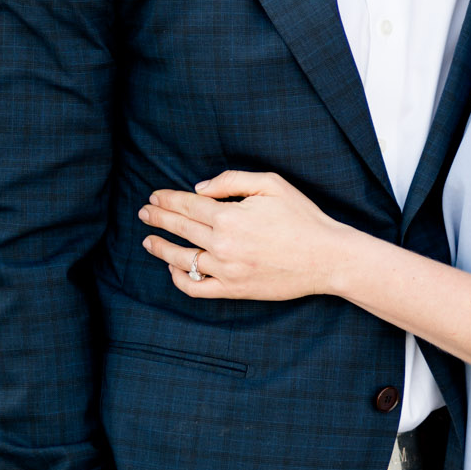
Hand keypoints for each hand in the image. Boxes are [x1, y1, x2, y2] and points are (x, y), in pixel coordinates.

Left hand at [139, 171, 343, 301]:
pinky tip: (173, 269)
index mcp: (229, 216)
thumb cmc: (302, 217)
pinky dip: (179, 279)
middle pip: (179, 228)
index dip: (166, 199)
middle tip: (144, 212)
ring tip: (148, 241)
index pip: (186, 205)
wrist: (326, 257)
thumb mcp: (271, 184)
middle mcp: (223, 244)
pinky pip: (196, 288)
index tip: (154, 196)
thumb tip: (200, 188)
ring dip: (160, 248)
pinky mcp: (234, 289)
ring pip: (181, 259)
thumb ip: (232, 180)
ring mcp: (226, 270)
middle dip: (157, 218)